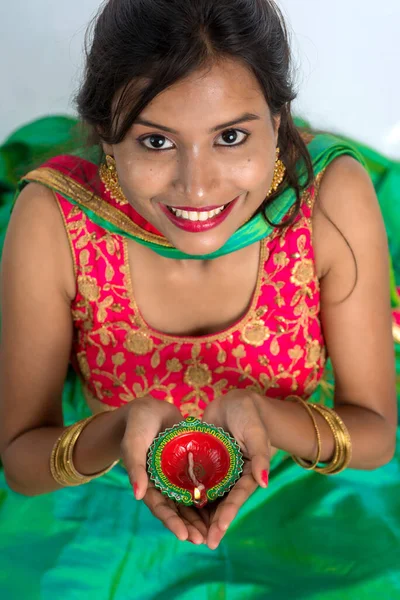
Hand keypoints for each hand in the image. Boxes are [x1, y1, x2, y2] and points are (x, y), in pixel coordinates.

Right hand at [121, 396, 206, 543]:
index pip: (159, 507)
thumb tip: (138, 496)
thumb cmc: (138, 424)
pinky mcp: (188, 467)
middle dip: (189, 526)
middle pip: (176, 509)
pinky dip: (207, 497)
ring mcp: (176, 476)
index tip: (184, 535)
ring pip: (189, 501)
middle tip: (203, 541)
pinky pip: (199, 485)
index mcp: (147, 482)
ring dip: (199, 517)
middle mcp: (162, 484)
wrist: (150, 408)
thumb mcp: (134, 442)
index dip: (171, 521)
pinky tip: (220, 507)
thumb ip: (135, 466)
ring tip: (213, 533)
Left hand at [201, 390, 270, 549]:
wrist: (234, 401)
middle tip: (200, 543)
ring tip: (187, 535)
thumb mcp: (256, 432)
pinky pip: (195, 481)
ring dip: (198, 515)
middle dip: (211, 524)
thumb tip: (264, 483)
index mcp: (248, 474)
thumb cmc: (249, 415)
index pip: (237, 497)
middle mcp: (232, 477)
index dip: (227, 514)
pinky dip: (188, 495)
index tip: (217, 532)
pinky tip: (176, 508)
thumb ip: (261, 456)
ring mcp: (217, 472)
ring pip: (207, 497)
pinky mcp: (204, 464)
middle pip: (221, 504)